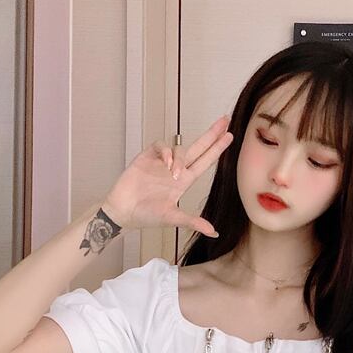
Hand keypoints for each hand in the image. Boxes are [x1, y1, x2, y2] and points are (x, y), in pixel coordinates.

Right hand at [102, 114, 232, 236]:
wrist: (123, 212)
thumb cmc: (146, 216)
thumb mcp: (173, 218)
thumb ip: (193, 222)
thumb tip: (214, 233)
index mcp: (185, 181)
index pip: (205, 161)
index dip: (217, 149)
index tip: (230, 136)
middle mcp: (176, 169)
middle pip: (198, 147)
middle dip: (211, 134)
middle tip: (226, 119)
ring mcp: (162, 162)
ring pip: (179, 148)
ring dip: (180, 158)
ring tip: (174, 175)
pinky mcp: (147, 157)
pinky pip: (160, 146)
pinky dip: (166, 153)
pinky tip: (166, 164)